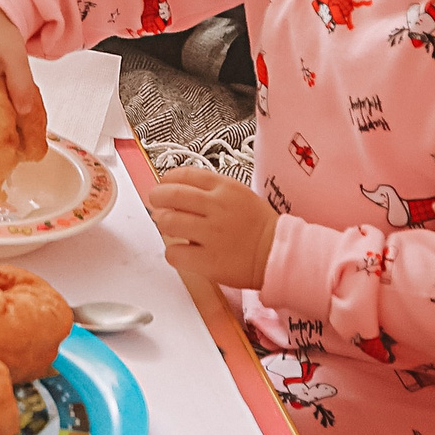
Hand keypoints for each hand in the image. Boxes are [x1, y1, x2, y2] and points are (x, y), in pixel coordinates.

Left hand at [151, 165, 281, 288]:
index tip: (164, 185)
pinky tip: (183, 252)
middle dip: (156, 198)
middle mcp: (217, 207)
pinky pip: (174, 253)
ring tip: (171, 228)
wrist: (278, 254)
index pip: (184, 174)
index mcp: (226, 188)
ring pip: (167, 221)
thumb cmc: (258, 226)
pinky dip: (173, 253)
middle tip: (156, 204)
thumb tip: (175, 189)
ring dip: (163, 223)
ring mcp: (212, 234)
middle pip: (170, 195)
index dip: (167, 180)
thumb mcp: (239, 194)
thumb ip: (210, 190)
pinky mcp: (208, 260)